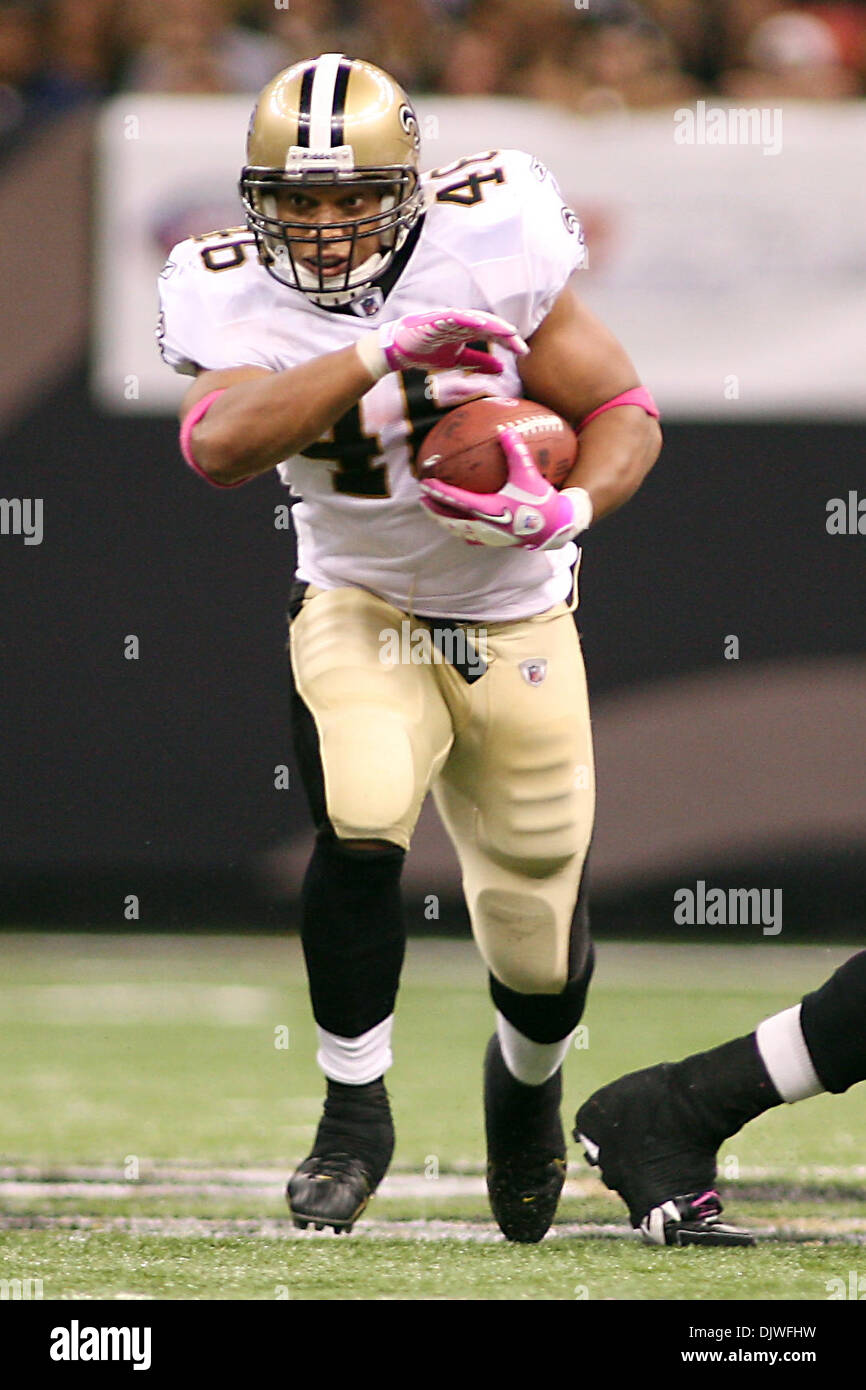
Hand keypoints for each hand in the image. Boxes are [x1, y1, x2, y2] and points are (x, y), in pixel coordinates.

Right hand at [355, 309, 527, 381]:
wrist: (398, 352)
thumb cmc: (426, 352)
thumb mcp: (457, 361)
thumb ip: (478, 362)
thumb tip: (502, 369)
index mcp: (467, 331)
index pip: (493, 334)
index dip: (508, 342)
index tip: (523, 353)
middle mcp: (461, 322)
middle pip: (489, 326)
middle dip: (505, 335)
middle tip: (521, 347)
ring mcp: (449, 318)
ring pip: (476, 319)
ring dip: (492, 325)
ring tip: (508, 332)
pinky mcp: (436, 318)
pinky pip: (455, 316)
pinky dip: (468, 318)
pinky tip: (481, 324)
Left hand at [419, 425, 592, 550]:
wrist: (556, 528)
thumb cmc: (542, 500)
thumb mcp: (529, 473)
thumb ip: (515, 451)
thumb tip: (505, 429)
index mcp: (488, 508)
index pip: (456, 499)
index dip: (438, 491)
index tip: (425, 483)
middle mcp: (485, 524)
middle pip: (450, 518)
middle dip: (434, 509)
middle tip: (422, 498)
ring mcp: (488, 536)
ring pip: (458, 530)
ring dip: (444, 521)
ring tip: (435, 511)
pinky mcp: (495, 541)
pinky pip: (472, 537)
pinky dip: (460, 531)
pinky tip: (458, 527)